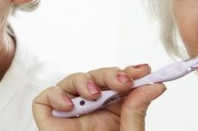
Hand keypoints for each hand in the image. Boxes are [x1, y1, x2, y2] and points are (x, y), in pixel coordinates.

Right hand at [33, 64, 165, 130]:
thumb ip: (137, 112)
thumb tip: (154, 86)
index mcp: (114, 115)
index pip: (119, 85)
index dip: (129, 73)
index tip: (144, 72)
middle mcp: (92, 113)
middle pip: (95, 79)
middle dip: (109, 74)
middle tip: (124, 82)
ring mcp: (70, 118)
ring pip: (70, 83)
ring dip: (84, 81)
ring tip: (94, 94)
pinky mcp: (50, 124)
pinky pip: (44, 100)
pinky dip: (55, 95)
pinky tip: (70, 105)